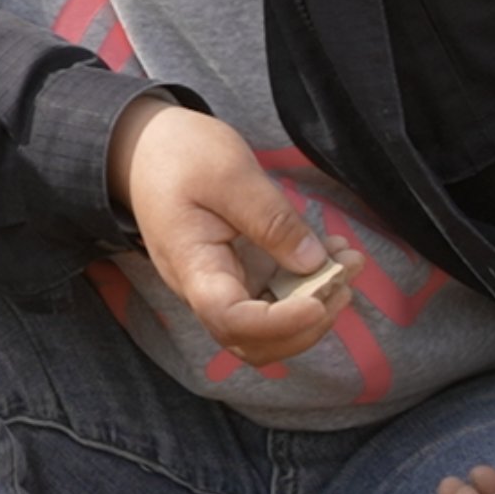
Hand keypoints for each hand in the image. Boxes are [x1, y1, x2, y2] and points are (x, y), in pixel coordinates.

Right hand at [107, 95, 357, 365]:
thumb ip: (270, 218)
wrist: (146, 150)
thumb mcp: (230, 173)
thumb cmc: (180, 155)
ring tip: (347, 263)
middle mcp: (204, 289)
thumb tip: (313, 262)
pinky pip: (273, 301)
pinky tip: (332, 255)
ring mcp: (221, 286)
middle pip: (252, 343)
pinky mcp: (237, 276)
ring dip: (314, 310)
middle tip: (343, 279)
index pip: (231, 320)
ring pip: (267, 331)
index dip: (278, 324)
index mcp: (192, 266)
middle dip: (306, 326)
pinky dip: (308, 289)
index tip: (319, 301)